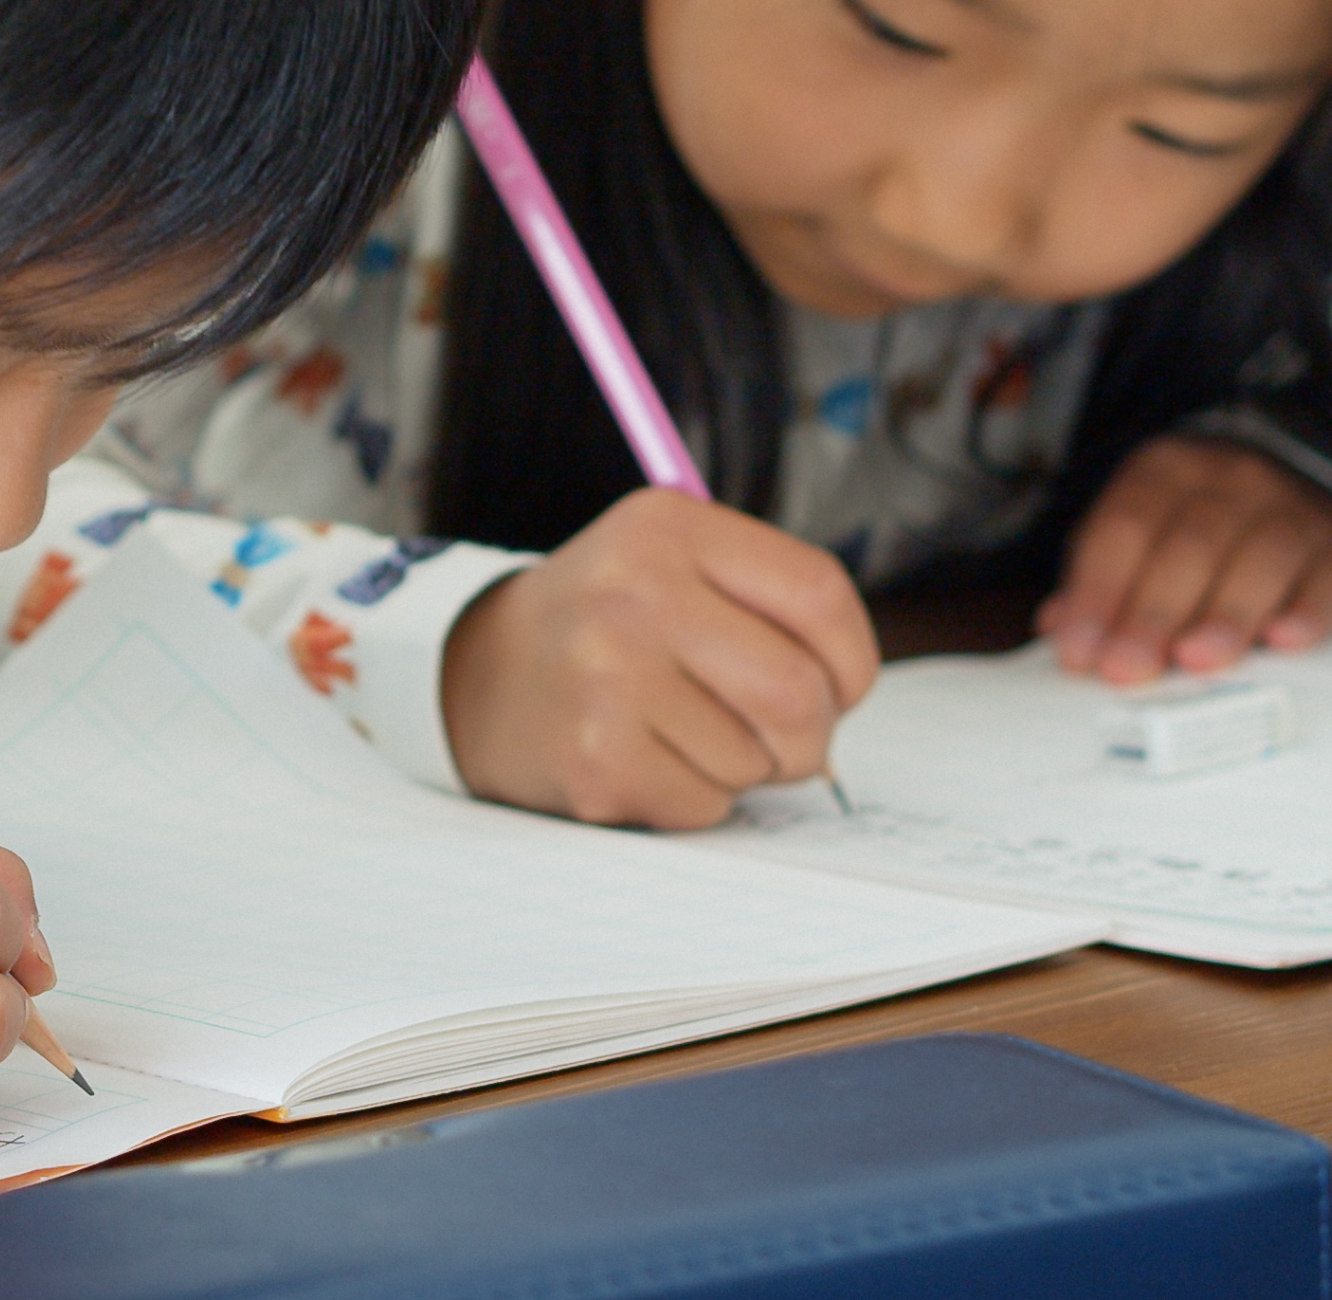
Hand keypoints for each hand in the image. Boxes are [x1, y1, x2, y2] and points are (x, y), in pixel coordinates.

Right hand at [440, 488, 877, 829]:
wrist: (478, 671)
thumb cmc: (608, 622)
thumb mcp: (669, 560)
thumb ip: (764, 600)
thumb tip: (845, 692)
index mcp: (668, 527)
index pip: (818, 594)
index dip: (853, 656)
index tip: (839, 683)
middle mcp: (635, 592)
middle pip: (799, 691)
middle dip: (809, 733)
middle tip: (778, 734)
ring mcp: (609, 676)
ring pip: (756, 758)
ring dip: (742, 766)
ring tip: (684, 731)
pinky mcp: (595, 758)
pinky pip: (707, 803)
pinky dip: (696, 796)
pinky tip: (647, 757)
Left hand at [1038, 436, 1331, 681]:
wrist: (1289, 485)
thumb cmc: (1193, 527)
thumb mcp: (1139, 535)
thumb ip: (1100, 581)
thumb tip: (1060, 630)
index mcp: (1165, 469)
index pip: (1123, 530)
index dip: (1098, 593)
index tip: (1080, 653)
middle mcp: (1231, 477)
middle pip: (1186, 547)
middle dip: (1151, 613)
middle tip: (1126, 669)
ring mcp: (1294, 507)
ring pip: (1259, 558)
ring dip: (1224, 615)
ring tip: (1195, 661)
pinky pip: (1329, 577)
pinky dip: (1308, 610)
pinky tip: (1284, 641)